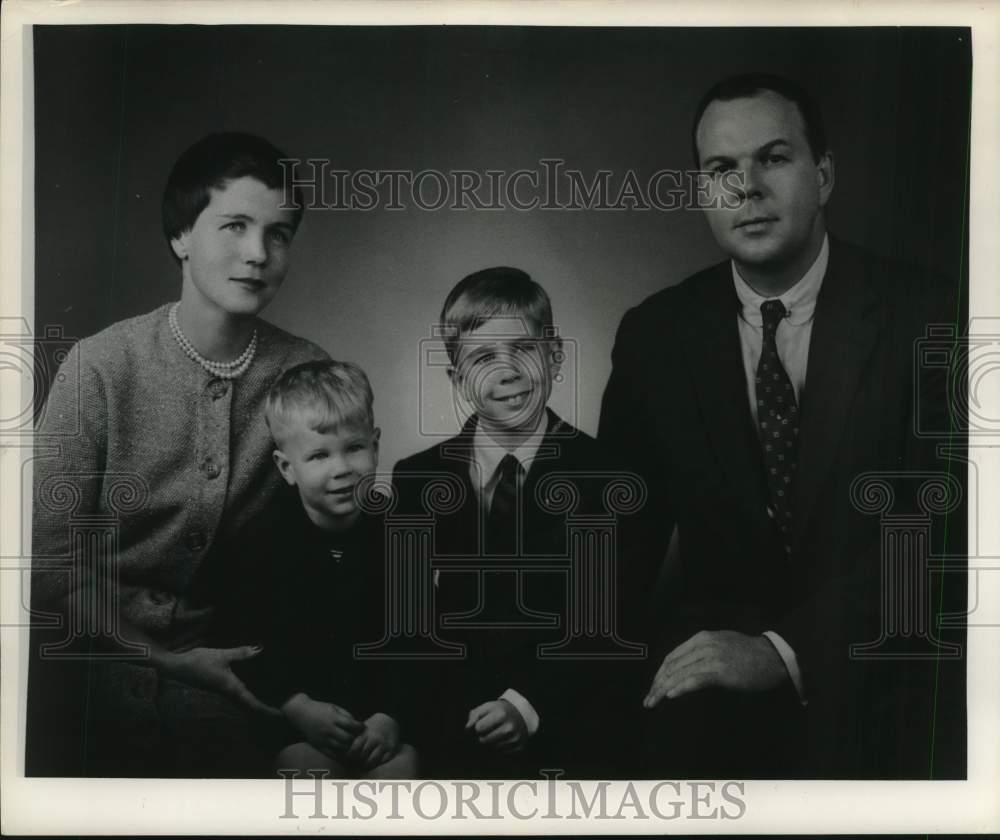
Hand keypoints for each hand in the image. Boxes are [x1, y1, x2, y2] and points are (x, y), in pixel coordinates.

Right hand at [160, 645, 276, 715]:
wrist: (177, 667)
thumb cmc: (199, 662)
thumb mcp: (222, 655)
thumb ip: (241, 653)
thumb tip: (259, 650)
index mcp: (232, 688)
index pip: (253, 703)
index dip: (267, 710)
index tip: (280, 715)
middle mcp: (229, 693)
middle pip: (251, 705)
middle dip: (266, 708)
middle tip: (282, 709)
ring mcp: (224, 692)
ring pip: (244, 700)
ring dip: (257, 702)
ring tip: (273, 700)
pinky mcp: (220, 687)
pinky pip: (238, 694)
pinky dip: (249, 694)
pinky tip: (255, 687)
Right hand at [283, 694, 364, 756]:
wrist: (301, 714)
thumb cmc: (320, 709)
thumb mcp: (334, 707)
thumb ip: (346, 715)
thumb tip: (358, 725)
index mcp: (333, 718)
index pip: (352, 725)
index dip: (360, 727)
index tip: (362, 727)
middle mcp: (328, 729)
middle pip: (348, 738)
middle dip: (355, 738)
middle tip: (358, 737)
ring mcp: (323, 739)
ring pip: (341, 748)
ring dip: (349, 747)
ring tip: (351, 743)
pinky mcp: (319, 746)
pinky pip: (332, 754)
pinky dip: (340, 753)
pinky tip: (343, 749)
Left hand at [346, 712, 400, 768]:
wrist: (390, 720)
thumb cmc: (372, 727)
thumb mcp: (362, 730)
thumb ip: (353, 740)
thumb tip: (339, 753)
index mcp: (365, 733)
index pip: (354, 748)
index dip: (349, 756)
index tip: (346, 758)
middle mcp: (375, 739)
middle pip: (362, 756)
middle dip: (356, 762)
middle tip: (353, 764)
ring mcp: (384, 745)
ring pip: (372, 761)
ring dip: (366, 765)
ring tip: (362, 765)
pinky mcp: (392, 750)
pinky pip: (382, 761)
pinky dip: (376, 764)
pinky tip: (372, 763)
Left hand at [465, 699, 527, 752]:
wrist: (521, 714)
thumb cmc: (499, 710)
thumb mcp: (487, 707)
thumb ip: (474, 716)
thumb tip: (467, 728)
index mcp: (501, 714)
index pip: (479, 728)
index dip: (477, 727)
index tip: (482, 723)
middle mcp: (509, 727)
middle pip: (484, 740)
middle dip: (482, 736)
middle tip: (488, 730)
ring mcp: (514, 738)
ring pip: (491, 748)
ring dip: (490, 743)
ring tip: (495, 734)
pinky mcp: (518, 747)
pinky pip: (501, 753)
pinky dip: (498, 747)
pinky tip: (502, 739)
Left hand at [643, 630, 787, 707]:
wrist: (773, 657)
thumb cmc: (748, 654)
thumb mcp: (720, 645)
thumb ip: (700, 654)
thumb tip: (682, 668)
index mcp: (701, 638)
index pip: (672, 656)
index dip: (659, 674)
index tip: (653, 688)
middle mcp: (703, 645)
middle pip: (672, 665)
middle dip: (657, 684)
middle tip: (648, 700)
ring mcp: (712, 657)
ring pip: (680, 673)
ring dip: (663, 689)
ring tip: (653, 702)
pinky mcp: (722, 671)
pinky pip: (696, 679)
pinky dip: (681, 687)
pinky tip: (671, 695)